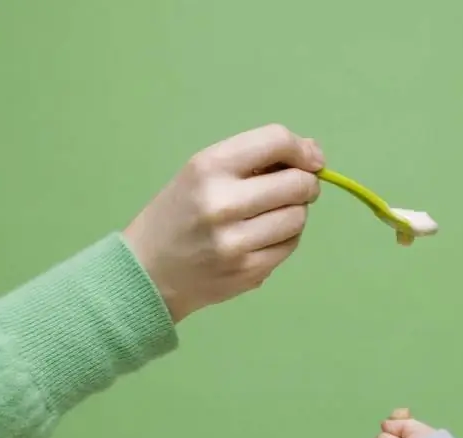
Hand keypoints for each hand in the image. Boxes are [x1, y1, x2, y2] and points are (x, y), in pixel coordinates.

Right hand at [123, 123, 324, 322]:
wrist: (148, 271)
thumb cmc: (180, 214)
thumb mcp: (202, 173)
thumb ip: (255, 159)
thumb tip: (314, 152)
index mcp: (208, 167)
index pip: (276, 141)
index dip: (303, 149)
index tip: (312, 160)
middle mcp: (222, 202)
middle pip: (297, 184)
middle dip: (306, 184)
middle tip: (298, 190)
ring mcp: (236, 241)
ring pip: (298, 218)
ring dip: (295, 213)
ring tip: (271, 215)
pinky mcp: (249, 271)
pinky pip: (290, 245)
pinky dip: (285, 238)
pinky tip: (262, 238)